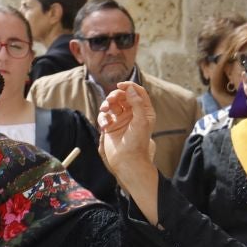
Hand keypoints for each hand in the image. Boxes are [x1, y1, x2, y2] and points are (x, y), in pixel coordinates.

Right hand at [97, 81, 161, 210]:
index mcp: (144, 111)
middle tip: (111, 100)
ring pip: (111, 104)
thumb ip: (136, 103)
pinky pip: (104, 115)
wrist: (127, 161)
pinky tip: (105, 126)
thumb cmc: (137, 142)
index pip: (137, 92)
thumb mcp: (141, 120)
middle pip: (122, 96)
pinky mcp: (110, 126)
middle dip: (115, 95)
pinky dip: (103, 118)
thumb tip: (129, 88)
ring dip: (106, 104)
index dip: (129, 86)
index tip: (120, 86)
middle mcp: (132, 113)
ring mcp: (121, 119)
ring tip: (104, 110)